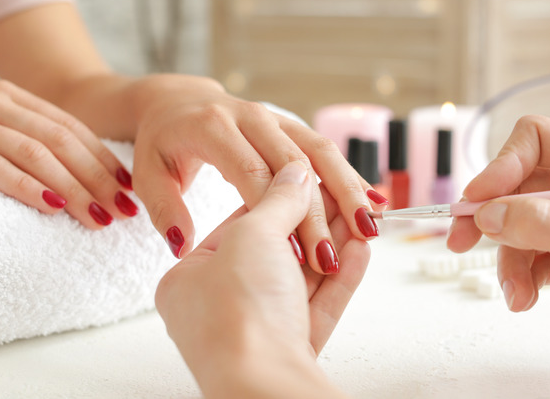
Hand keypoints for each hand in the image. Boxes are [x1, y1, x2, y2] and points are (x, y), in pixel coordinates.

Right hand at [0, 81, 137, 228]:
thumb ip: (29, 148)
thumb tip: (86, 185)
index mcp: (12, 97)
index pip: (72, 129)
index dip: (105, 161)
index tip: (130, 192)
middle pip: (61, 141)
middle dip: (97, 179)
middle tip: (123, 211)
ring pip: (35, 153)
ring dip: (73, 188)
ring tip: (98, 217)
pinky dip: (26, 186)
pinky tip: (52, 206)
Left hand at [124, 74, 385, 269]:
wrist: (176, 101)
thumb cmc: (161, 143)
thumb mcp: (149, 173)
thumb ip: (165, 209)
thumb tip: (181, 246)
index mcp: (213, 129)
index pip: (254, 174)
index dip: (278, 214)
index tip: (300, 253)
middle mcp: (249, 118)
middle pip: (295, 162)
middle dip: (323, 206)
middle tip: (347, 245)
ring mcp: (272, 118)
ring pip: (318, 150)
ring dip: (348, 186)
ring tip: (372, 224)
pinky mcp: (288, 124)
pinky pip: (322, 148)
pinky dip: (349, 174)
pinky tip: (374, 199)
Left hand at [156, 161, 367, 398]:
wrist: (262, 386)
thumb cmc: (236, 315)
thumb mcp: (252, 236)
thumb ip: (277, 200)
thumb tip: (296, 172)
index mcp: (188, 279)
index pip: (238, 225)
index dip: (277, 198)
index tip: (309, 179)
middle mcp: (217, 308)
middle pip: (273, 252)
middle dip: (314, 224)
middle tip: (345, 197)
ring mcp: (254, 333)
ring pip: (299, 280)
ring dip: (332, 247)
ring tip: (361, 218)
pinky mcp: (287, 351)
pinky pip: (315, 307)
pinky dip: (340, 278)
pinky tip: (360, 251)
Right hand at [447, 115, 549, 366]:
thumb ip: (541, 225)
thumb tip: (488, 213)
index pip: (538, 140)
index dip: (503, 165)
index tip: (477, 199)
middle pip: (519, 185)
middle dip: (494, 219)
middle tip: (460, 241)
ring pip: (519, 225)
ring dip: (509, 259)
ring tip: (517, 291)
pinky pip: (531, 253)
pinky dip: (523, 276)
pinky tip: (528, 297)